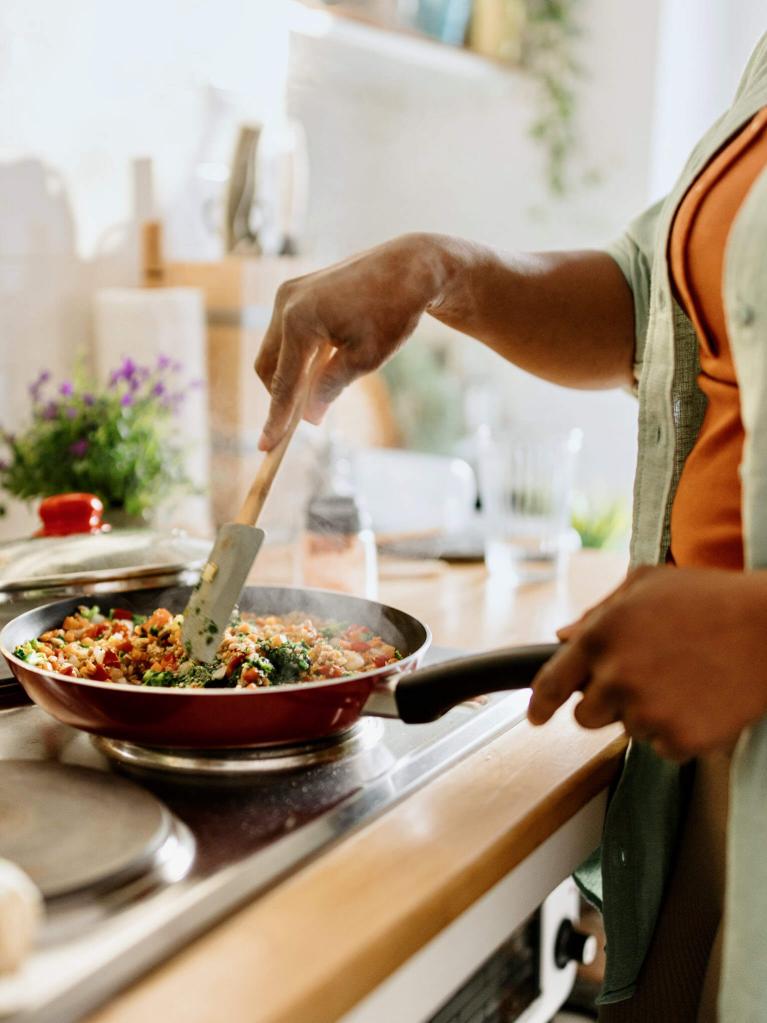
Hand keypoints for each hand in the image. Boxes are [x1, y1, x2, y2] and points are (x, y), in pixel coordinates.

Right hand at [254, 234, 450, 449]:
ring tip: (318, 390)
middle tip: (297, 423)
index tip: (267, 447)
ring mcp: (288, 294)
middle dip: (280, 395)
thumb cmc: (392, 312)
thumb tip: (308, 418)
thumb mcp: (365, 359)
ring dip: (290, 374)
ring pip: (274, 349)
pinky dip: (297, 354)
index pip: (283, 383)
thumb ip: (330, 388)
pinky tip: (322, 364)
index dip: (276, 419)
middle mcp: (286, 304)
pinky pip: (286, 333)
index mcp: (300, 322)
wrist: (408, 267)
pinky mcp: (296, 290)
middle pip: (267, 366)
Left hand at [527, 565, 766, 759]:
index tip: (536, 716)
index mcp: (601, 636)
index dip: (539, 704)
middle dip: (606, 702)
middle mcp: (617, 676)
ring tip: (683, 678)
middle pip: (586, 716)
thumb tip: (563, 637)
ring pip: (628, 730)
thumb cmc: (712, 599)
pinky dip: (678, 731)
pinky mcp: (680, 739)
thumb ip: (598, 613)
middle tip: (643, 678)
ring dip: (646, 713)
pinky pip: (663, 748)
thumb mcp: (647, 584)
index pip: (551, 682)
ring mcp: (648, 711)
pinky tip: (701, 698)